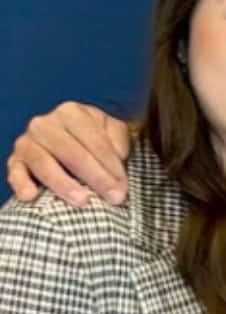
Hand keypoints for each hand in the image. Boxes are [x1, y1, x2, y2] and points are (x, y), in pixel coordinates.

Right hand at [6, 104, 131, 205]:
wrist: (69, 144)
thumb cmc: (94, 139)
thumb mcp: (111, 131)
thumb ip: (118, 139)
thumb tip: (118, 156)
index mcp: (72, 112)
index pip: (95, 141)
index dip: (111, 166)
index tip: (123, 187)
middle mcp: (45, 123)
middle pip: (72, 153)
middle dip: (96, 177)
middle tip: (113, 198)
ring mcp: (26, 142)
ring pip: (43, 163)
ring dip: (64, 184)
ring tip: (83, 201)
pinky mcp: (15, 160)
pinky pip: (15, 172)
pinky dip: (21, 184)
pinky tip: (31, 196)